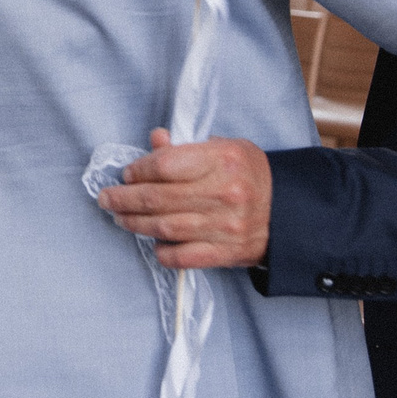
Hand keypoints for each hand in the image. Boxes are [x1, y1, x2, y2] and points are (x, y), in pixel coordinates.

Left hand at [95, 129, 271, 269]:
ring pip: (166, 227)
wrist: (290, 211)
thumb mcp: (225, 148)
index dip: (139, 170)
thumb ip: (187, 147)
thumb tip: (155, 141)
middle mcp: (224, 193)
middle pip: (159, 198)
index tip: (127, 174)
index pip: (166, 165)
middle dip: (125, 199)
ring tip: (120, 218)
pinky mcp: (227, 253)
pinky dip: (163, 251)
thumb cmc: (251, 174)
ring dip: (135, 224)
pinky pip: (184, 256)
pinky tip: (153, 243)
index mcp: (223, 160)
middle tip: (107, 198)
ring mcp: (225, 226)